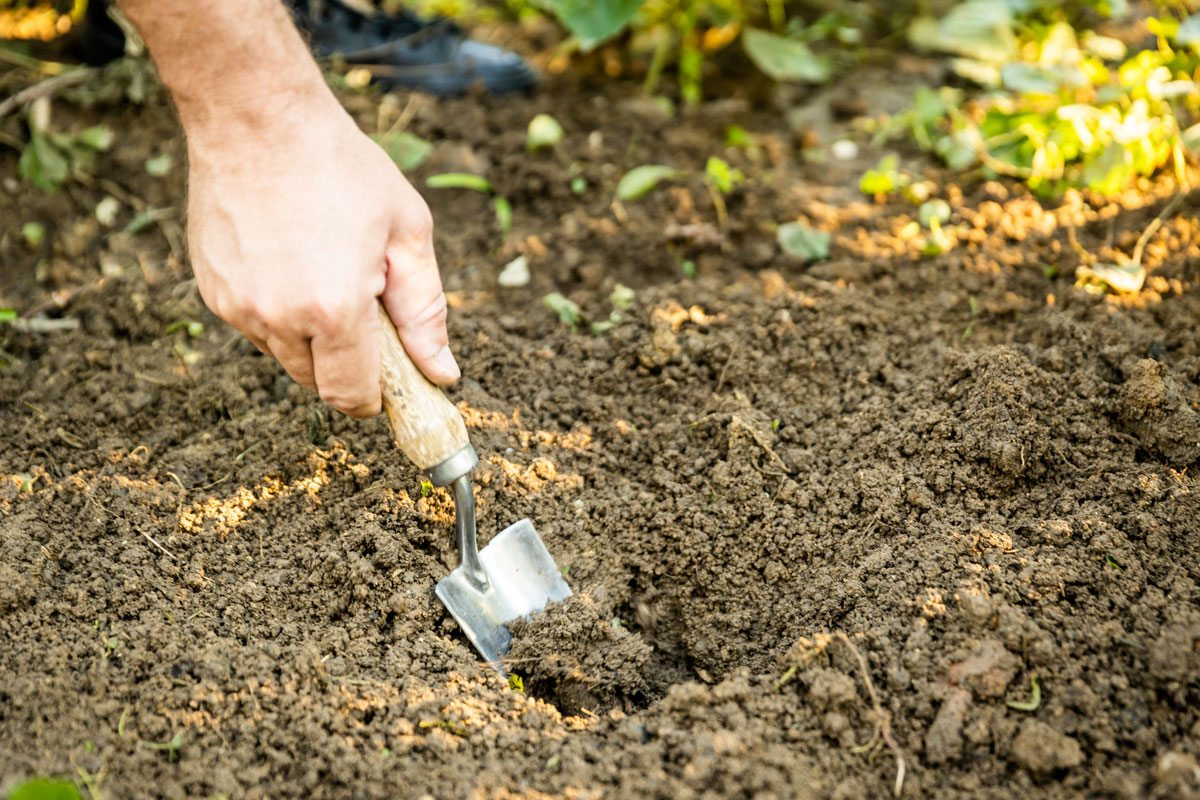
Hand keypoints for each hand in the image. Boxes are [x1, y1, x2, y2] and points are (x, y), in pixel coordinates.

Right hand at [184, 97, 458, 417]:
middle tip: (366, 311)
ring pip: (286, 357)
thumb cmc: (341, 167)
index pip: (353, 396)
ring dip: (312, 339)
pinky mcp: (212, 291)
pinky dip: (280, 312)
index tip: (392, 384)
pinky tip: (291, 260)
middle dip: (347, 365)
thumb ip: (426, 312)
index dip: (377, 398)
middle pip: (318, 384)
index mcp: (334, 309)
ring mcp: (237, 307)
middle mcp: (278, 318)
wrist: (256, 116)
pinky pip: (256, 326)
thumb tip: (440, 372)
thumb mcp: (407, 233)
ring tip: (327, 270)